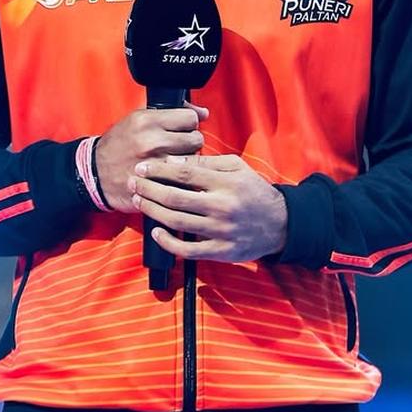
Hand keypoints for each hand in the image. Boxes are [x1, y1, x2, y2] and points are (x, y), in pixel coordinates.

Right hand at [95, 106, 209, 213]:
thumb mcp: (138, 119)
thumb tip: (203, 113)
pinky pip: (184, 179)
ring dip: (188, 161)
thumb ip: (170, 113)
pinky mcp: (157, 185)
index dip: (189, 123)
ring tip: (174, 160)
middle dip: (190, 142)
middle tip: (179, 146)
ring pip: (193, 160)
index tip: (183, 128)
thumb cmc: (118, 144)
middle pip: (196, 139)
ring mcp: (155, 165)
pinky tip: (173, 175)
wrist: (95, 172)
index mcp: (146, 121)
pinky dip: (182, 178)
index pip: (190, 117)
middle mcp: (151, 141)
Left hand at [128, 154, 288, 262]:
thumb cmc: (253, 191)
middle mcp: (222, 206)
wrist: (279, 223)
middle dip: (148, 189)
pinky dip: (168, 242)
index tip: (142, 167)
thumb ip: (206, 163)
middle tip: (132, 183)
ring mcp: (221, 230)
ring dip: (152, 211)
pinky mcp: (221, 250)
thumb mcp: (236, 167)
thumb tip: (173, 160)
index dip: (158, 170)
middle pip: (175, 197)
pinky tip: (156, 231)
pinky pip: (188, 250)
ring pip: (177, 222)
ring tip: (138, 201)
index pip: (184, 173)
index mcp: (226, 182)